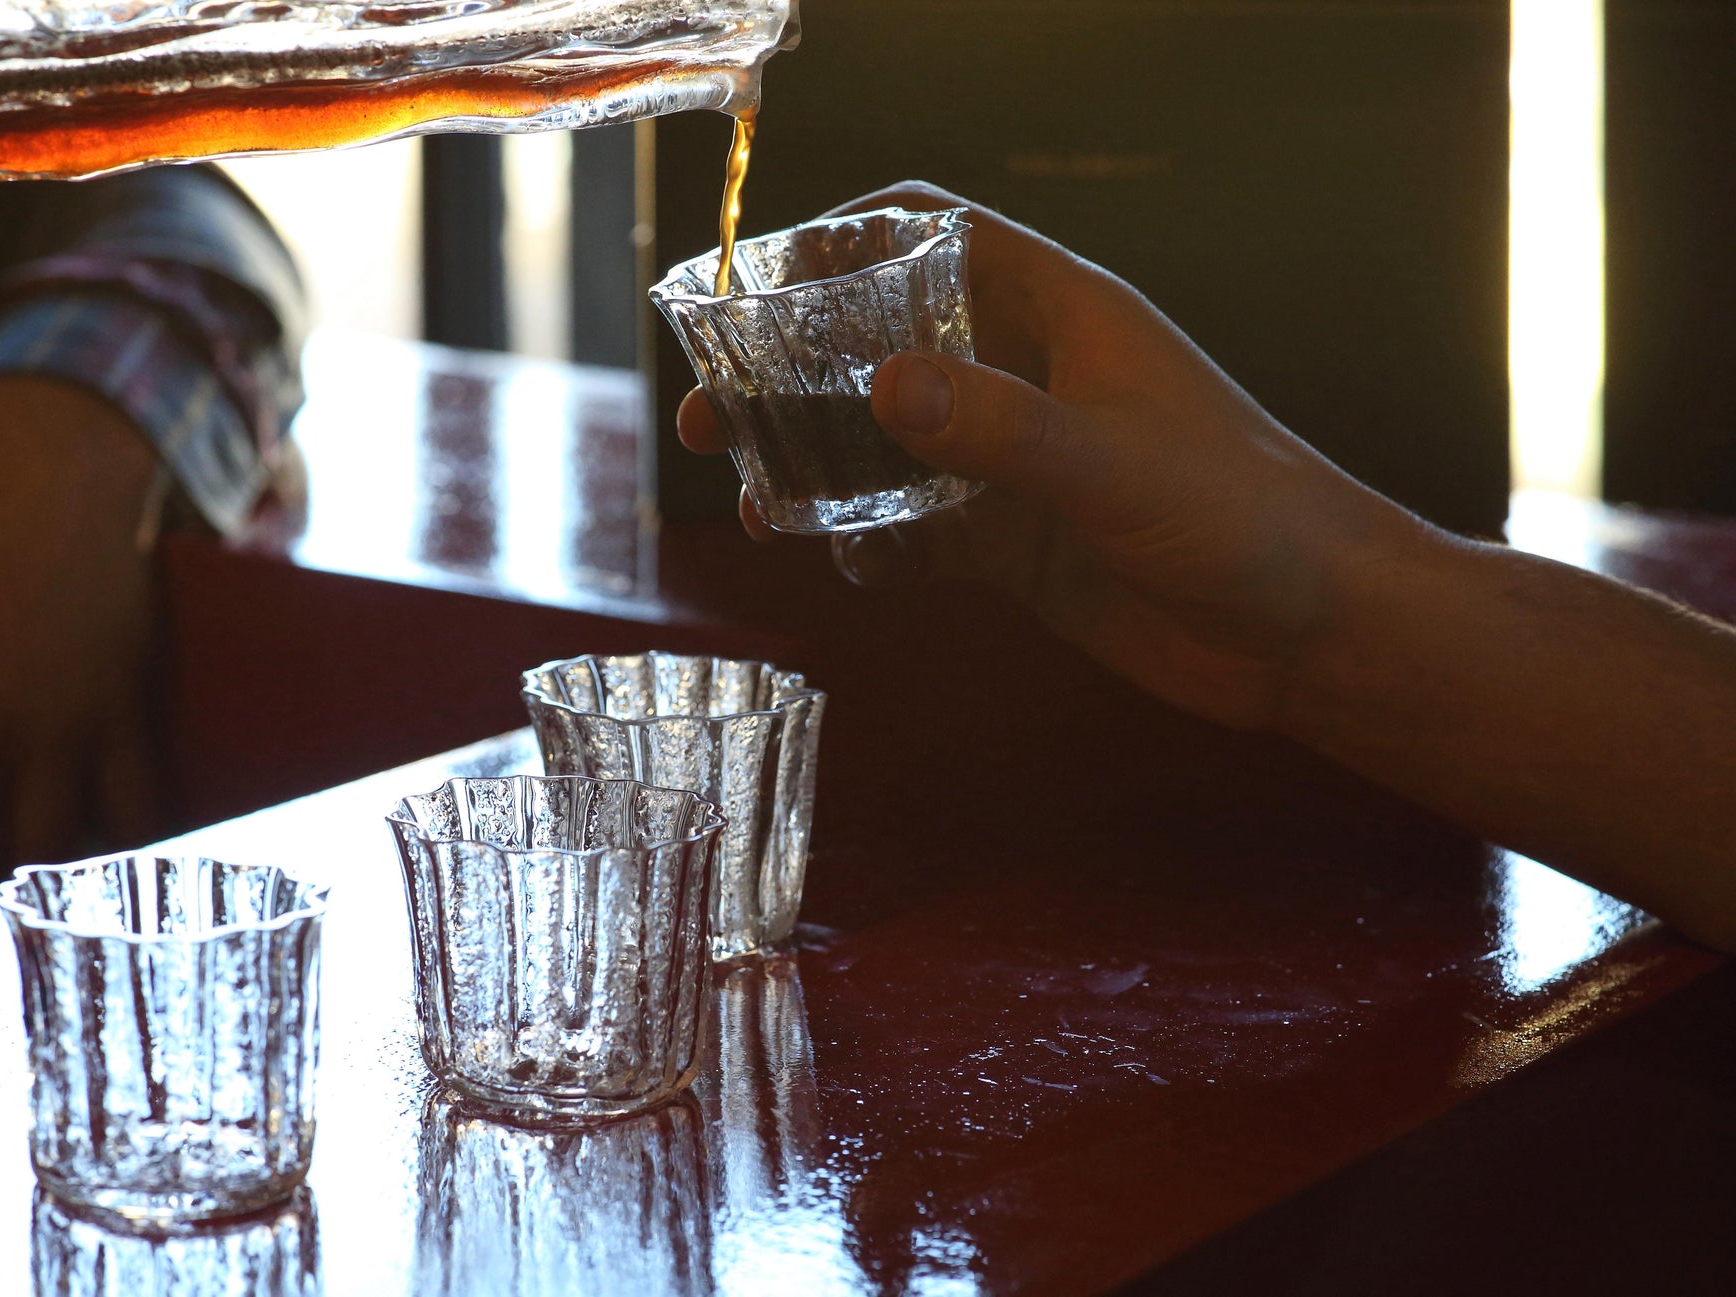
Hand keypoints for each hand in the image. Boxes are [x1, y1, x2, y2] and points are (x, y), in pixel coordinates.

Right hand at [678, 181, 1432, 732]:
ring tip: (753, 499)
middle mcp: (1031, 377)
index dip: (843, 238)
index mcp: (1062, 315)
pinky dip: (871, 541)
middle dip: (794, 370)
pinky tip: (842, 564)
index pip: (935, 235)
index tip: (754, 278)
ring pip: (891, 442)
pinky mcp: (1021, 540)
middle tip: (712, 409)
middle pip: (887, 341)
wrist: (1313, 635)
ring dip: (818, 462)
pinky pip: (919, 527)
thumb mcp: (1112, 464)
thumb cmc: (1246, 518)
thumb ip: (998, 426)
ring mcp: (1021, 461)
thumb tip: (875, 386)